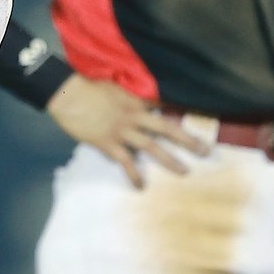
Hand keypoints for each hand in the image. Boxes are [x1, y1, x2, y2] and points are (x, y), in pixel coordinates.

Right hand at [46, 74, 209, 188]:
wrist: (67, 94)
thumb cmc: (86, 87)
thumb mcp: (113, 87)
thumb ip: (127, 97)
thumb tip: (139, 104)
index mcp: (136, 101)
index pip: (165, 106)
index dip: (182, 113)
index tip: (202, 119)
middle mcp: (134, 116)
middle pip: (167, 128)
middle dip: (188, 140)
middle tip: (206, 151)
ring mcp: (122, 130)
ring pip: (152, 146)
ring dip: (170, 160)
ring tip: (185, 172)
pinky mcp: (108, 143)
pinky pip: (125, 161)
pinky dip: (133, 175)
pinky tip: (141, 186)